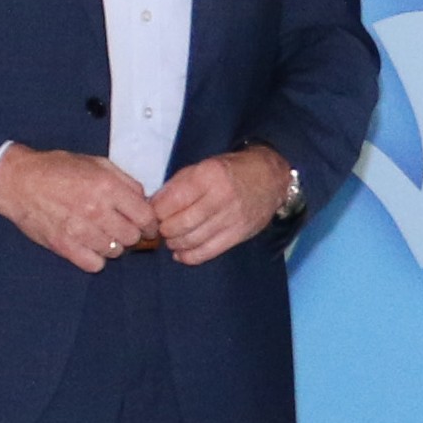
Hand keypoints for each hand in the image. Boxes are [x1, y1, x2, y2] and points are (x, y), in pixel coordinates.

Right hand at [0, 145, 157, 273]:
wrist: (20, 182)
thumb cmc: (58, 169)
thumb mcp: (97, 163)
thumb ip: (125, 181)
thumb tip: (144, 200)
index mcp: (107, 187)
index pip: (145, 216)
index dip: (151, 223)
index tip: (149, 225)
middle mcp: (96, 210)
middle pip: (133, 236)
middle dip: (134, 234)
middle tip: (125, 229)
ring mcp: (79, 230)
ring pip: (115, 251)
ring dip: (115, 245)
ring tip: (105, 235)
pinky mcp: (64, 246)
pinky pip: (94, 264)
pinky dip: (97, 258)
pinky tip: (92, 247)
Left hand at [151, 146, 293, 265]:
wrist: (270, 178)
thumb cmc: (231, 170)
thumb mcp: (203, 166)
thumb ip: (177, 185)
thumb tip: (152, 206)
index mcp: (209, 175)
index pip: (171, 202)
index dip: (156, 212)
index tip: (153, 213)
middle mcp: (220, 197)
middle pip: (178, 224)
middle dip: (163, 229)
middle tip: (162, 227)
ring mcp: (231, 218)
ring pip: (191, 240)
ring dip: (174, 243)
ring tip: (172, 238)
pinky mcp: (238, 235)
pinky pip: (207, 252)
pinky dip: (188, 256)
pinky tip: (181, 252)